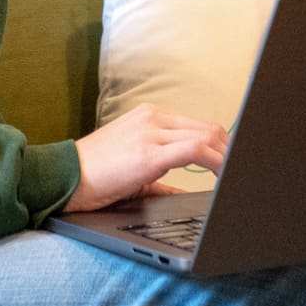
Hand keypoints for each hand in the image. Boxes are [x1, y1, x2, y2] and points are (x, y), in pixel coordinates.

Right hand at [64, 103, 228, 212]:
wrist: (64, 177)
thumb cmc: (95, 175)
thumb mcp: (132, 165)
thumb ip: (159, 173)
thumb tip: (181, 189)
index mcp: (149, 116)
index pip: (199, 125)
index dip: (222, 145)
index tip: (234, 163)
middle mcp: (153, 118)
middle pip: (209, 128)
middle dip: (230, 152)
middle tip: (241, 173)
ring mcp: (151, 132)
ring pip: (207, 136)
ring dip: (227, 158)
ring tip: (235, 177)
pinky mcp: (149, 152)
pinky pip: (195, 150)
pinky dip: (216, 162)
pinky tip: (222, 176)